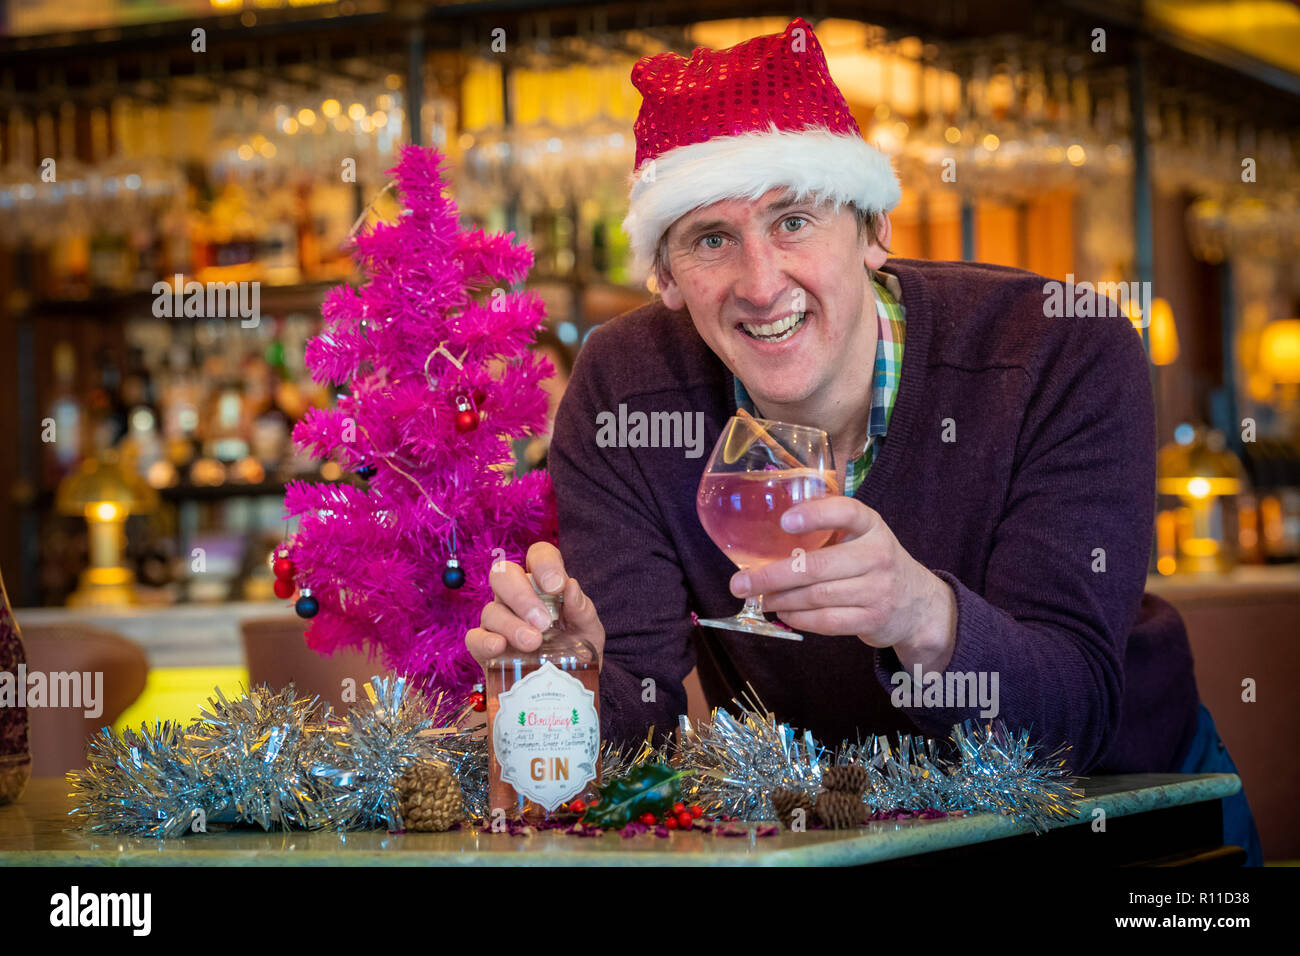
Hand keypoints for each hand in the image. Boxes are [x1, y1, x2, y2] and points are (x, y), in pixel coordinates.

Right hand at [465, 541, 605, 668]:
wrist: (568, 684)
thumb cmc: (577, 646)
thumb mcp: (589, 629)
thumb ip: (582, 610)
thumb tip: (571, 587)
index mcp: (543, 583)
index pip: (538, 555)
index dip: (544, 563)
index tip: (556, 586)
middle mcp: (515, 596)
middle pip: (504, 575)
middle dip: (521, 596)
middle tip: (543, 622)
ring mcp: (497, 620)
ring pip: (491, 610)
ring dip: (511, 625)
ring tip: (533, 643)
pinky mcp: (485, 647)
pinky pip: (474, 638)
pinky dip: (485, 641)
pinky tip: (499, 647)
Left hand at [730, 497, 955, 667]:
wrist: (919, 604)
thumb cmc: (874, 562)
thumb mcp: (862, 537)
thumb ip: (828, 531)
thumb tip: (765, 539)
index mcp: (871, 526)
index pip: (846, 512)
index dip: (815, 515)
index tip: (784, 521)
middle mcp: (878, 555)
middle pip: (817, 566)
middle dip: (772, 575)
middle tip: (740, 583)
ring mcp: (878, 590)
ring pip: (817, 596)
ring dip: (780, 599)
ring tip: (757, 599)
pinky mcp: (873, 619)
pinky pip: (827, 621)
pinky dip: (799, 619)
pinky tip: (783, 614)